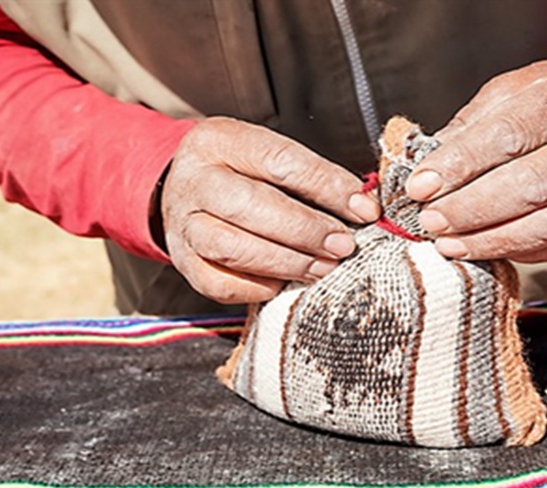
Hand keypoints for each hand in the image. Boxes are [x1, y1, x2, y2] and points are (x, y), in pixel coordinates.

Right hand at [162, 117, 379, 302]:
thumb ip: (312, 177)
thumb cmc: (240, 172)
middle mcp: (195, 180)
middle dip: (306, 230)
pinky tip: (284, 282)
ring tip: (324, 267)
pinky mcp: (183, 262)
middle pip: (252, 206)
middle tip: (343, 245)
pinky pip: (220, 284)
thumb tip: (362, 206)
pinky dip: (256, 287)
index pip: (280, 162)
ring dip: (287, 262)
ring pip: (234, 248)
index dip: (327, 187)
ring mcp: (182, 224)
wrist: (183, 188)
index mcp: (220, 141)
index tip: (364, 209)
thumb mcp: (269, 154)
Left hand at [406, 58, 546, 262]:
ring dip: (492, 240)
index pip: (509, 136)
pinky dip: (520, 252)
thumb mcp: (513, 90)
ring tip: (449, 244)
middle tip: (430, 221)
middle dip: (472, 210)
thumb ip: (470, 126)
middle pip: (531, 186)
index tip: (420, 186)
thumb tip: (427, 164)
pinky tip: (487, 250)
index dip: (460, 165)